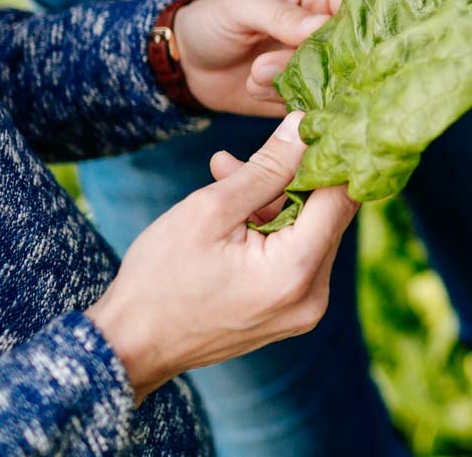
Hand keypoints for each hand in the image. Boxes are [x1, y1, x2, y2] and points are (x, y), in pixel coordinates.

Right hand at [85, 112, 358, 403]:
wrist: (130, 347)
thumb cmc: (159, 279)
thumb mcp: (210, 210)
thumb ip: (267, 167)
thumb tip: (304, 125)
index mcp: (296, 272)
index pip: (341, 196)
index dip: (330, 155)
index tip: (311, 124)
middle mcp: (313, 296)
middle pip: (328, 214)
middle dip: (291, 176)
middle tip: (243, 155)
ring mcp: (305, 309)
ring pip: (312, 231)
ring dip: (276, 199)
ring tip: (226, 176)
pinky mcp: (293, 311)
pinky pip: (298, 255)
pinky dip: (273, 228)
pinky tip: (235, 212)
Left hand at [173, 0, 342, 115]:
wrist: (185, 62)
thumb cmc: (212, 20)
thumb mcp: (243, 6)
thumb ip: (283, 16)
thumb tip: (323, 27)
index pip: (355, 10)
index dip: (350, 28)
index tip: (329, 44)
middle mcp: (324, 32)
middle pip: (346, 51)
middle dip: (308, 61)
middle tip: (266, 62)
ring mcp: (315, 66)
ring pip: (328, 81)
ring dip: (289, 82)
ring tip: (255, 72)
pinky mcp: (302, 95)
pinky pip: (309, 104)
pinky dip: (280, 99)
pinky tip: (255, 87)